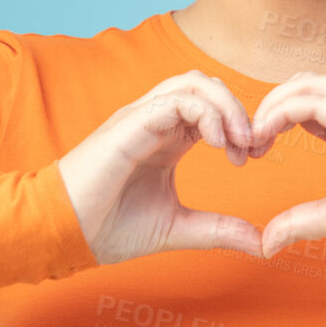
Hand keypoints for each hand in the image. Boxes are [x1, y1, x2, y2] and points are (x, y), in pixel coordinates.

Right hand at [56, 71, 272, 265]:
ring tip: (238, 142)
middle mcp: (155, 121)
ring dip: (226, 107)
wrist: (64, 234)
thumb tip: (262, 243)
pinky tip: (214, 142)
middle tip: (254, 146)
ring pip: (193, 83)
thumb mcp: (176, 228)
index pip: (212, 107)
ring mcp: (141, 118)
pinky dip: (204, 113)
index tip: (256, 156)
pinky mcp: (130, 124)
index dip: (241, 123)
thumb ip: (218, 230)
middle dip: (239, 110)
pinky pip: (174, 100)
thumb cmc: (108, 227)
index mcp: (167, 138)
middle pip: (207, 85)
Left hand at [251, 72, 325, 257]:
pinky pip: (313, 101)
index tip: (256, 147)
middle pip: (305, 84)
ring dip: (273, 104)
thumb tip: (268, 242)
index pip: (309, 103)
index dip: (277, 118)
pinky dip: (283, 111)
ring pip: (307, 84)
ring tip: (254, 134)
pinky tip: (267, 133)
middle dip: (271, 104)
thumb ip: (302, 220)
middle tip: (249, 138)